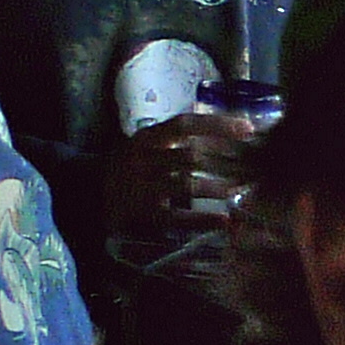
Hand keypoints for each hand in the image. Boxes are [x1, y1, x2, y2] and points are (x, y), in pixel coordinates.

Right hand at [107, 111, 254, 239]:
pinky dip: (203, 219)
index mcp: (146, 139)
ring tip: (239, 192)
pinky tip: (224, 220)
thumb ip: (181, 140)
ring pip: (186, 185)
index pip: (184, 124)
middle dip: (226, 164)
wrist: (92, 199)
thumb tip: (230, 129)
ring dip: (218, 189)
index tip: (248, 129)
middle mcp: (142, 160)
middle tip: (252, 171)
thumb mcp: (150, 148)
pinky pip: (178, 217)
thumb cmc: (134, 170)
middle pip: (191, 157)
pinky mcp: (142, 215)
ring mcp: (140, 188)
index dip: (217, 125)